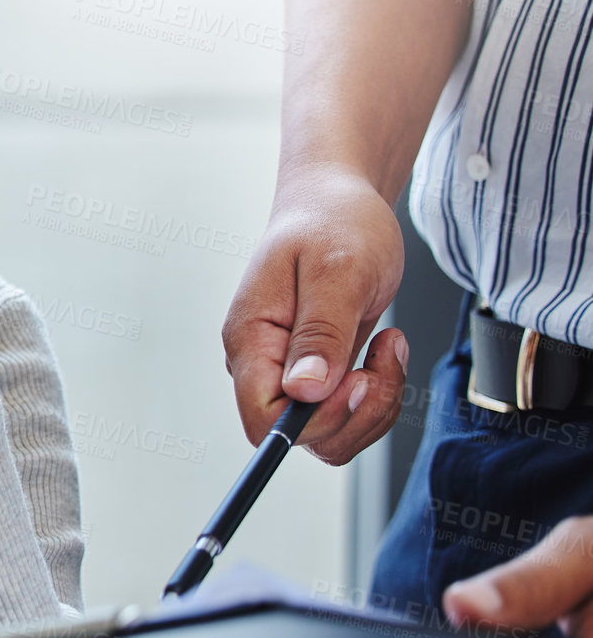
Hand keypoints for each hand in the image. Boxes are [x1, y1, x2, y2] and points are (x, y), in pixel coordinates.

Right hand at [221, 167, 408, 462]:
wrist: (339, 202)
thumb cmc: (334, 222)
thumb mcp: (337, 270)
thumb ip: (320, 333)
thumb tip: (304, 391)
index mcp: (250, 339)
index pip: (262, 418)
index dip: (314, 419)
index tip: (356, 380)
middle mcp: (262, 364)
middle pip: (299, 435)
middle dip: (355, 412)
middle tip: (382, 359)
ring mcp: (289, 371)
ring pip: (328, 433)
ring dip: (373, 404)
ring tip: (389, 347)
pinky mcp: (318, 373)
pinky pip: (347, 414)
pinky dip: (379, 393)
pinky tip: (386, 348)